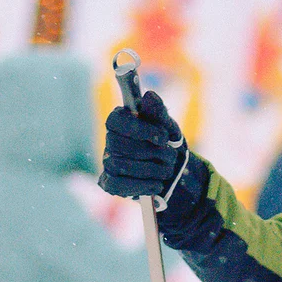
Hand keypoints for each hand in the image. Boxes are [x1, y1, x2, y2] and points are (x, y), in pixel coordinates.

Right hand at [99, 90, 187, 205]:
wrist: (173, 171)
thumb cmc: (166, 143)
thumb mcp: (167, 127)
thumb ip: (158, 113)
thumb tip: (150, 95)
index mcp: (120, 120)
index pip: (117, 121)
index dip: (140, 129)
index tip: (163, 137)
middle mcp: (110, 140)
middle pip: (120, 145)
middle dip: (151, 152)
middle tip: (170, 156)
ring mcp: (108, 162)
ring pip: (120, 165)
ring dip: (151, 170)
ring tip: (167, 170)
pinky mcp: (110, 182)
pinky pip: (117, 185)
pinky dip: (141, 186)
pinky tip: (156, 185)